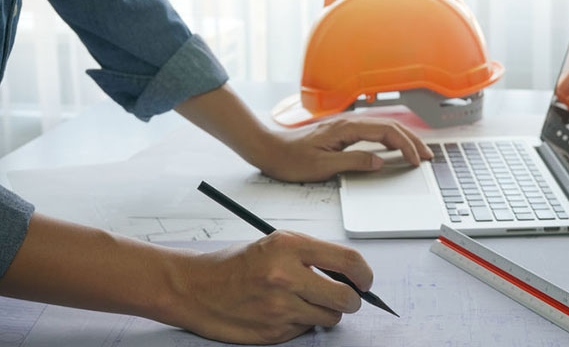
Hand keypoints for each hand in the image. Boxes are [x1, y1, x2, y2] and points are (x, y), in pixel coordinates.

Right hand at [172, 231, 372, 343]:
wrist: (195, 287)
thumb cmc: (236, 264)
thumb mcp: (275, 244)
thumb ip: (313, 256)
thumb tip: (352, 276)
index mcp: (289, 246)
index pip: (348, 260)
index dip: (364, 274)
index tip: (365, 280)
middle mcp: (286, 275)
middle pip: (346, 297)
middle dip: (352, 300)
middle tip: (346, 297)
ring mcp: (280, 307)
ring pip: (330, 317)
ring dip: (325, 312)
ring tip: (303, 301)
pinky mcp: (274, 331)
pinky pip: (306, 329)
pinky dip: (301, 323)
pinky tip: (281, 311)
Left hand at [261, 118, 433, 181]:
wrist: (268, 149)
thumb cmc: (290, 159)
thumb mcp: (322, 167)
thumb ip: (353, 163)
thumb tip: (380, 162)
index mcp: (346, 128)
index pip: (386, 133)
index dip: (405, 146)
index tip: (416, 161)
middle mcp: (348, 123)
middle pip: (389, 127)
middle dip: (412, 140)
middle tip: (428, 156)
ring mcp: (345, 126)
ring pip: (382, 128)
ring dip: (403, 139)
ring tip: (418, 152)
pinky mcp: (341, 132)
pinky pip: (372, 132)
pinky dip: (389, 139)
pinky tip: (393, 148)